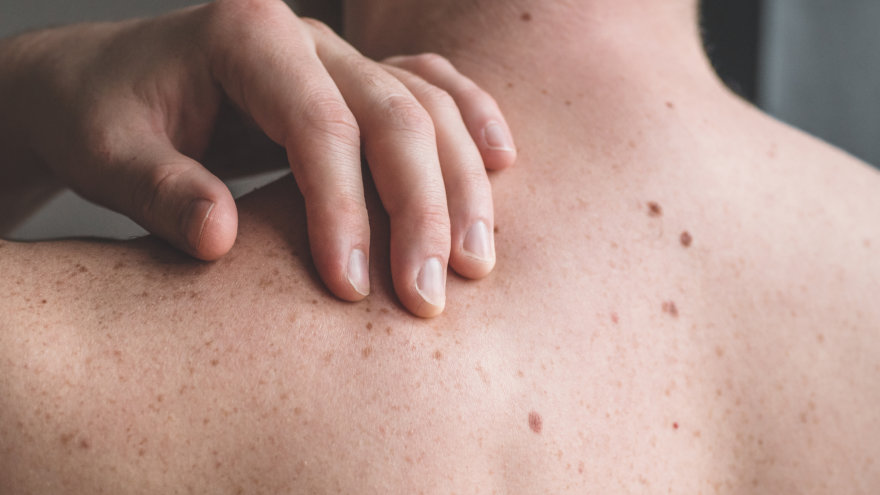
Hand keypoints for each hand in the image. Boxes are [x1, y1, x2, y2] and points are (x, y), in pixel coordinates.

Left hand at [0, 0, 515, 316]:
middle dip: (421, 211)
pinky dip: (471, 122)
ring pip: (427, 106)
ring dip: (461, 186)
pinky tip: (502, 163)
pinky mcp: (355, 79)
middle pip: (394, 115)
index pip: (320, 125)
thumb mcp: (108, 154)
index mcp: (246, 35)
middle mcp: (307, 36)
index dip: (342, 210)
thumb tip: (221, 236)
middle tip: (430, 297)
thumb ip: (159, 191)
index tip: (349, 289)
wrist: (104, 86)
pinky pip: (432, 88)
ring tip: (475, 263)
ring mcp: (339, 54)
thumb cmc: (103, 119)